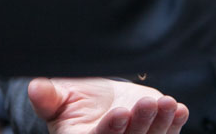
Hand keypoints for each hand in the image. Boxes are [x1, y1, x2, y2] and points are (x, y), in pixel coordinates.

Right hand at [28, 77, 188, 133]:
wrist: (98, 100)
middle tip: (146, 103)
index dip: (111, 129)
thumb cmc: (73, 100)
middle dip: (140, 124)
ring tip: (167, 104)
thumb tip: (35, 87)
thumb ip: (48, 97)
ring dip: (161, 124)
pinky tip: (179, 111)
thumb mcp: (57, 97)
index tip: (120, 112)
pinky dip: (174, 124)